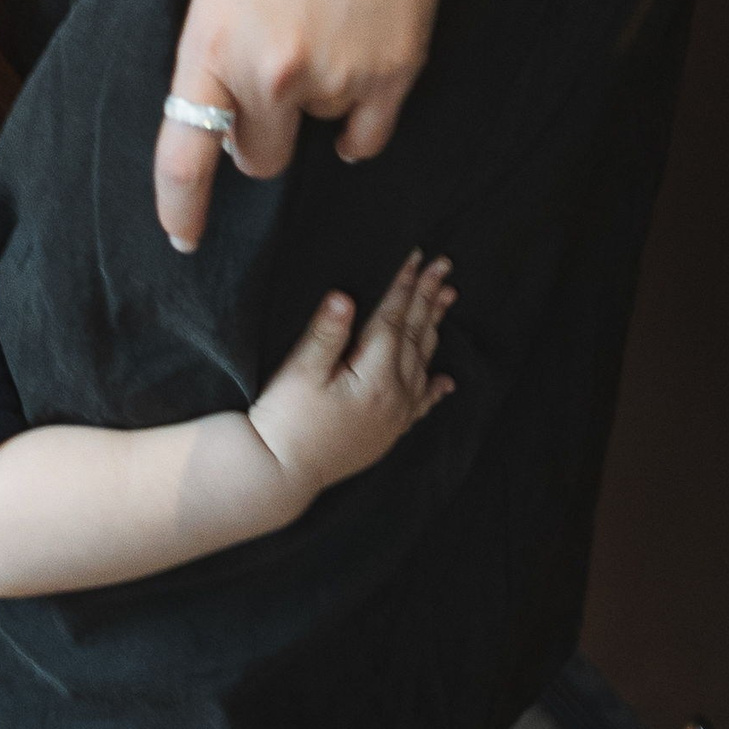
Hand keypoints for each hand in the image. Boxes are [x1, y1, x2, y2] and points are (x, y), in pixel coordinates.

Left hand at [156, 0, 458, 250]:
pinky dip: (359, 123)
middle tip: (276, 83)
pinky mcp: (393, 73)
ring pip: (317, 133)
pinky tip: (360, 75)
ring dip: (318, 101)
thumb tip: (229, 120)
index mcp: (210, 42)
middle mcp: (268, 72)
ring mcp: (334, 76)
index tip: (182, 237)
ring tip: (329, 28)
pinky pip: (366, 137)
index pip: (184, 153)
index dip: (180, 207)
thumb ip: (216, 54)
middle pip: (257, 159)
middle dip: (260, 138)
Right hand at [249, 254, 454, 501]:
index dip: (403, 285)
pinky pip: (420, 404)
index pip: (393, 319)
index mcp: (374, 377)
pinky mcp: (387, 433)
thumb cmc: (285, 420)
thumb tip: (343, 297)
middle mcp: (394, 396)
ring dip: (435, 327)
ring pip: (423, 362)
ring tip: (448, 297)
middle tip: (444, 265)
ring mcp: (395, 416)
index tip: (416, 255)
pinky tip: (447, 381)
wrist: (280, 472)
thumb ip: (325, 334)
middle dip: (428, 297)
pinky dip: (434, 388)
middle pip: (415, 335)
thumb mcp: (299, 372)